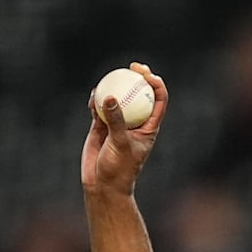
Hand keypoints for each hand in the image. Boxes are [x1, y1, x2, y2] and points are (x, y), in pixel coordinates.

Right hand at [81, 62, 167, 196]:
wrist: (102, 184)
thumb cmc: (118, 169)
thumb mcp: (119, 144)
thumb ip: (115, 121)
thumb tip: (109, 96)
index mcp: (149, 127)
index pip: (158, 101)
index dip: (156, 85)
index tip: (147, 75)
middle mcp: (135, 122)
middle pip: (139, 94)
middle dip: (138, 77)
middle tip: (132, 66)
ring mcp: (118, 123)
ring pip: (118, 98)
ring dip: (115, 87)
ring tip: (109, 78)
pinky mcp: (101, 126)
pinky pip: (100, 107)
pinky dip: (97, 100)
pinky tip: (93, 95)